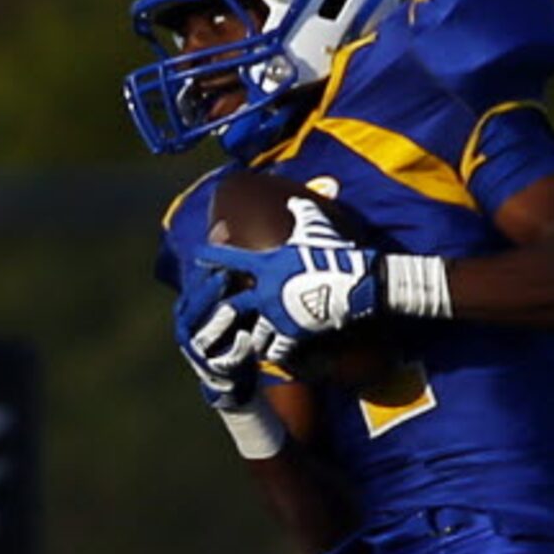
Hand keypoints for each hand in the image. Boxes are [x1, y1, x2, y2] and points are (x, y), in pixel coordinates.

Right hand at [173, 260, 274, 410]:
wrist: (234, 371)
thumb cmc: (233, 323)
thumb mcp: (230, 293)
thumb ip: (226, 264)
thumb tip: (222, 226)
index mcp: (188, 308)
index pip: (192, 286)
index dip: (204, 270)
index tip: (218, 258)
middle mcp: (187, 329)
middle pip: (194, 309)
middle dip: (208, 293)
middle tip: (223, 276)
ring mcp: (198, 352)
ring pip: (203, 335)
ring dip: (217, 322)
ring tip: (230, 308)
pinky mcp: (214, 371)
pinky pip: (223, 361)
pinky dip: (234, 351)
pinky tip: (245, 339)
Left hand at [195, 196, 380, 356]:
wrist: (357, 282)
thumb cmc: (336, 252)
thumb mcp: (316, 227)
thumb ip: (300, 212)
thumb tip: (293, 200)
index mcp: (266, 265)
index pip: (229, 259)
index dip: (210, 256)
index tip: (196, 255)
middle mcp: (265, 291)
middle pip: (229, 306)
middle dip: (224, 311)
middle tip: (224, 314)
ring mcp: (276, 314)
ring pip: (251, 333)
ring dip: (252, 336)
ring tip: (253, 339)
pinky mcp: (291, 333)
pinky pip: (274, 349)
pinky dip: (274, 351)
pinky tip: (275, 352)